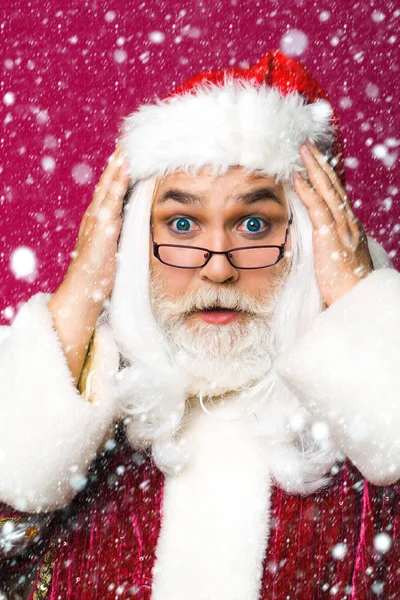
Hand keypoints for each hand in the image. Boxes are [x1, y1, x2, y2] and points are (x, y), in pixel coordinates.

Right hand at [48, 146, 129, 385]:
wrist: (83, 292)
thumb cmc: (99, 277)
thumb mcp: (112, 252)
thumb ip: (120, 239)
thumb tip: (134, 233)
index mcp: (98, 221)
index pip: (109, 192)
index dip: (117, 173)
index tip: (127, 156)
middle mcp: (95, 216)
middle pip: (108, 183)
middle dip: (118, 163)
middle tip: (128, 142)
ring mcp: (97, 220)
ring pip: (109, 186)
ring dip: (118, 165)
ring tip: (128, 146)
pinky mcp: (102, 227)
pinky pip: (112, 198)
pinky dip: (118, 181)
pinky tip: (125, 168)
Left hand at [293, 141, 372, 306]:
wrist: (357, 300)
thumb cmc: (346, 286)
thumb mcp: (337, 260)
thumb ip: (326, 246)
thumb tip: (309, 241)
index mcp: (350, 227)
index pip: (337, 195)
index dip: (327, 176)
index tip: (316, 161)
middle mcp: (349, 223)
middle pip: (334, 186)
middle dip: (320, 163)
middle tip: (307, 145)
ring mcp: (342, 228)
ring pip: (327, 191)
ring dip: (314, 168)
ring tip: (302, 150)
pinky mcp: (331, 237)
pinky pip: (318, 209)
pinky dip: (307, 191)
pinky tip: (297, 178)